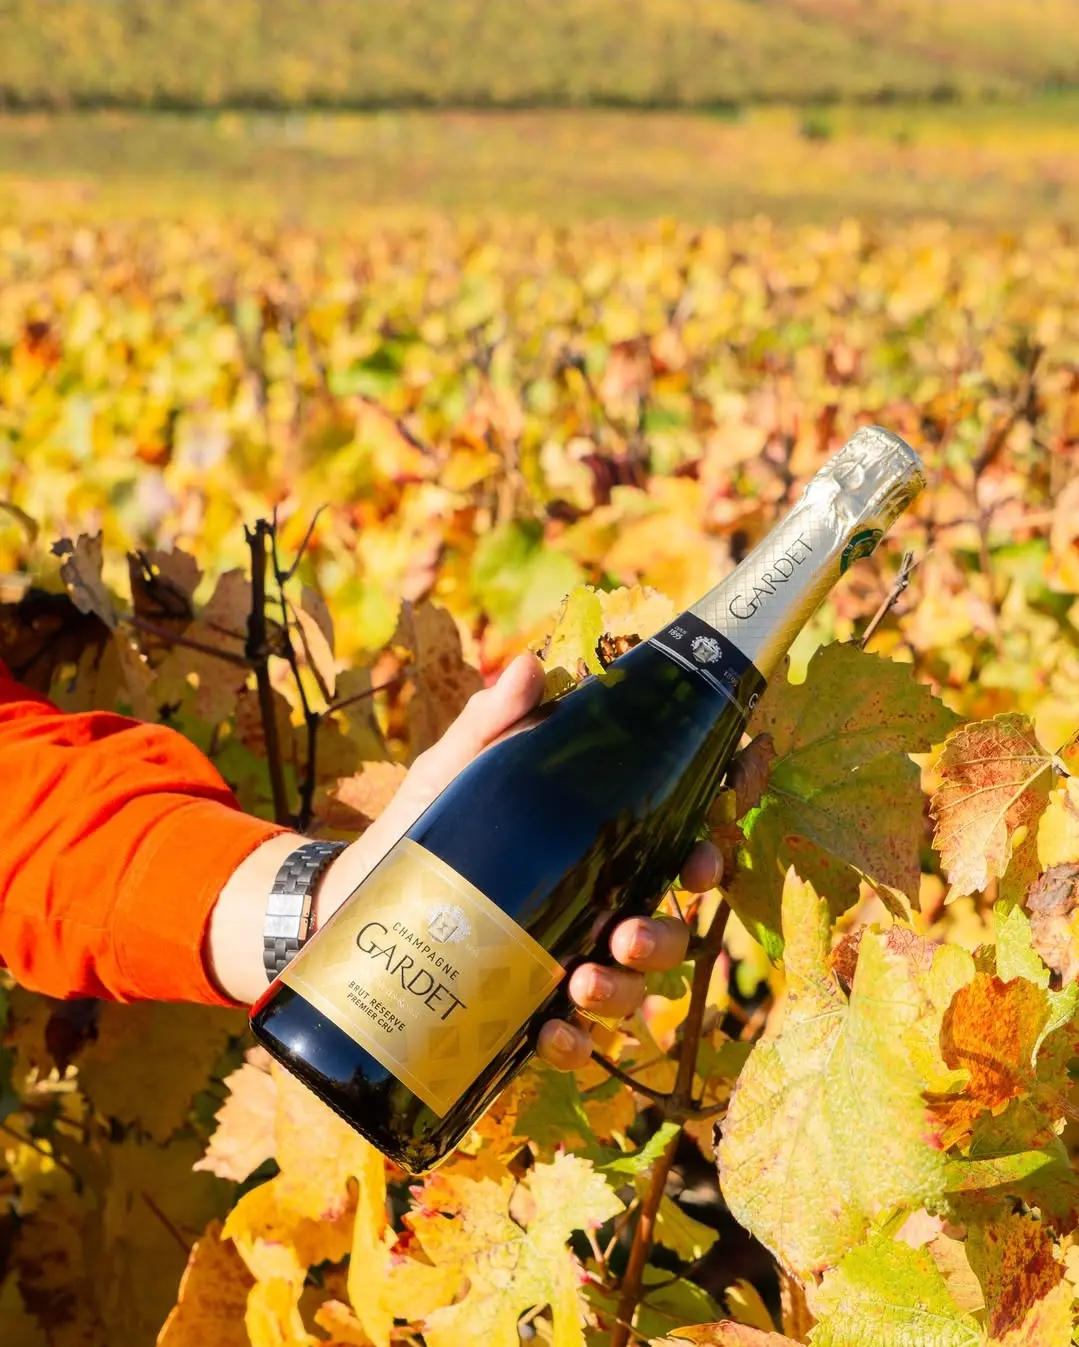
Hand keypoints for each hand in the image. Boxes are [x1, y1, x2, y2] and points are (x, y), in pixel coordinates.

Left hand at [325, 653, 722, 1070]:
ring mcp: (561, 965)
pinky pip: (571, 1040)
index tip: (703, 858)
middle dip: (663, 939)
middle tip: (628, 933)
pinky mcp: (521, 1012)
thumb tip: (528, 667)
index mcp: (589, 850)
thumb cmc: (417, 827)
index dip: (704, 858)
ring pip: (629, 990)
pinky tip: (553, 1036)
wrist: (348, 900)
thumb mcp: (452, 772)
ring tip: (584, 984)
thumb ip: (490, 724)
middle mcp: (589, 910)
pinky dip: (572, 1044)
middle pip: (664, 932)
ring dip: (624, 993)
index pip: (670, 854)